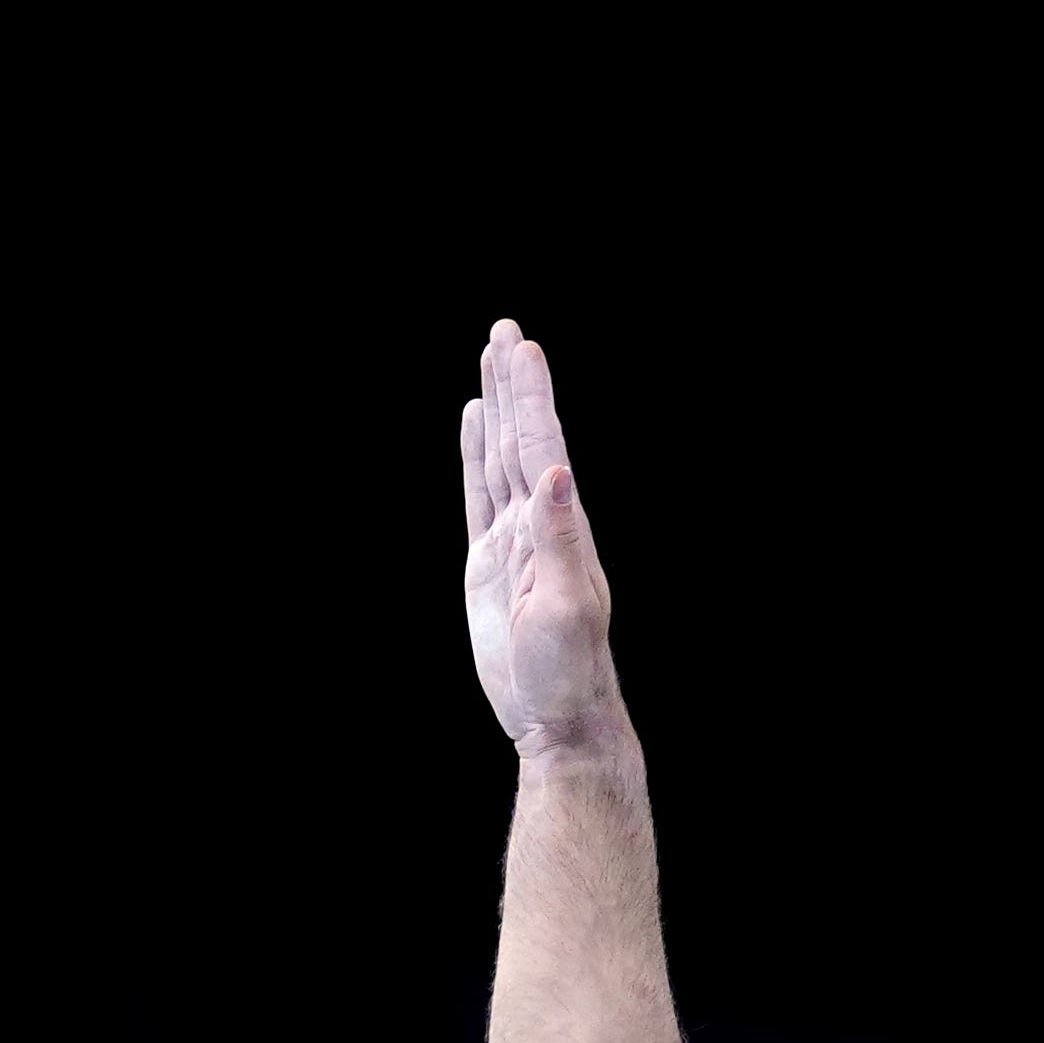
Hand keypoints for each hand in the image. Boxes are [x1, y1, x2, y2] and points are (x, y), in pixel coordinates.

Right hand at [457, 320, 626, 757]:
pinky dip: (474, 455)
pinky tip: (475, 424)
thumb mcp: (567, 605)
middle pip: (520, 437)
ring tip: (491, 358)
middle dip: (513, 384)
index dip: (531, 398)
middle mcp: (537, 522)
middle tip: (504, 329)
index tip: (521, 348)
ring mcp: (512, 539)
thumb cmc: (568, 669)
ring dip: (497, 407)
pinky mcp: (487, 562)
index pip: (541, 447)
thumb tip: (556, 474)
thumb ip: (561, 539)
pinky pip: (476, 495)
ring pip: (499, 457)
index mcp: (558, 526)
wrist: (557, 714)